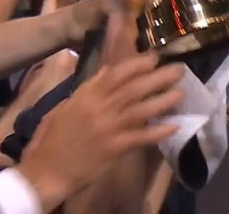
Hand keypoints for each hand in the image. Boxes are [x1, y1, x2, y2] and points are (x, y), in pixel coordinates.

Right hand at [16, 53, 182, 211]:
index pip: (116, 73)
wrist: (46, 171)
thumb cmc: (53, 139)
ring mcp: (109, 128)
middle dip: (159, 77)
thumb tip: (108, 73)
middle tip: (179, 70)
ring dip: (163, 100)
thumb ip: (88, 90)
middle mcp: (100, 107)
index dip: (138, 64)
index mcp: (86, 95)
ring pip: (142, 109)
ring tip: (181, 93)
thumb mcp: (66, 107)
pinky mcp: (115, 148)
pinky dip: (159, 131)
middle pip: (134, 88)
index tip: (155, 58)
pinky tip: (174, 126)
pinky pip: (142, 137)